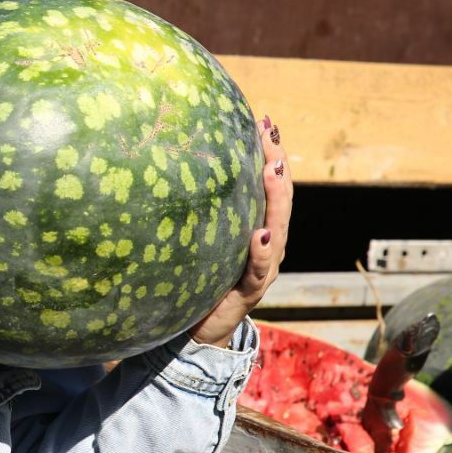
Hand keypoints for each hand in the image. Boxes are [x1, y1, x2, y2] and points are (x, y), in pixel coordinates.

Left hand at [189, 116, 291, 346]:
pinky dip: (262, 252)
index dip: (270, 154)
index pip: (270, 186)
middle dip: (278, 166)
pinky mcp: (250, 293)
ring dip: (276, 199)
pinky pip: (259, 270)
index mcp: (257, 228)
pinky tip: (261, 233)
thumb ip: (198, 209)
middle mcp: (267, 246)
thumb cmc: (195, 279)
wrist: (196, 331)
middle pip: (281, 201)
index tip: (264, 121)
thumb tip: (171, 165)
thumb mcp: (199, 238)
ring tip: (273, 171)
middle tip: (271, 135)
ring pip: (278, 229)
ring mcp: (262, 269)